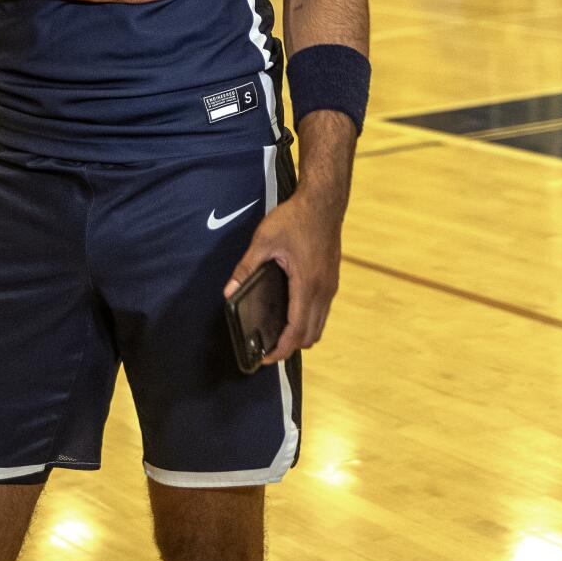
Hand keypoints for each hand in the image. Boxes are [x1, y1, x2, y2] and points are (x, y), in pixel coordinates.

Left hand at [224, 187, 344, 364]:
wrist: (324, 201)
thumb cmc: (296, 218)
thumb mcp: (264, 241)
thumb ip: (246, 268)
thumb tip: (229, 292)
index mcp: (307, 284)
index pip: (296, 330)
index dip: (281, 350)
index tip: (266, 358)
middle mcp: (323, 290)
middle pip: (310, 335)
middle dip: (290, 347)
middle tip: (267, 349)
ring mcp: (330, 286)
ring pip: (319, 325)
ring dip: (301, 335)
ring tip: (278, 335)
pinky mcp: (332, 280)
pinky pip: (322, 312)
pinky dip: (309, 321)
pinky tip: (292, 313)